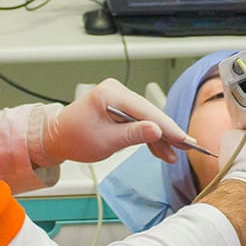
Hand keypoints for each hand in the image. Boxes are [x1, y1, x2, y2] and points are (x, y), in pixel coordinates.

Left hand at [41, 78, 187, 164]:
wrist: (57, 138)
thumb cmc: (74, 138)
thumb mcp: (105, 141)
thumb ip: (133, 135)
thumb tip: (156, 130)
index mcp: (110, 93)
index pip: (146, 111)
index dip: (168, 127)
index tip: (184, 139)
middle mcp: (116, 90)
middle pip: (151, 113)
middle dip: (169, 132)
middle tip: (188, 147)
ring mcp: (119, 98)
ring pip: (148, 118)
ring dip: (161, 137)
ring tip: (175, 155)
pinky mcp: (121, 107)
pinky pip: (140, 121)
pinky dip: (150, 136)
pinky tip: (163, 150)